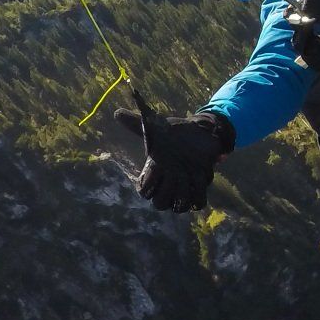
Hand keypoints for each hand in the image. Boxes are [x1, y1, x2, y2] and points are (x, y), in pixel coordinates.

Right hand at [114, 107, 229, 212]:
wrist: (201, 133)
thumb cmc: (175, 132)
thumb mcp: (156, 127)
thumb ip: (137, 123)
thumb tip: (117, 113)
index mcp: (155, 171)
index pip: (144, 191)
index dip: (148, 185)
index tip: (157, 167)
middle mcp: (168, 183)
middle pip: (160, 204)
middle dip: (166, 194)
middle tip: (176, 175)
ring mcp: (183, 187)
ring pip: (179, 207)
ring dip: (183, 196)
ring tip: (189, 179)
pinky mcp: (199, 187)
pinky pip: (197, 203)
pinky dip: (199, 196)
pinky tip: (201, 177)